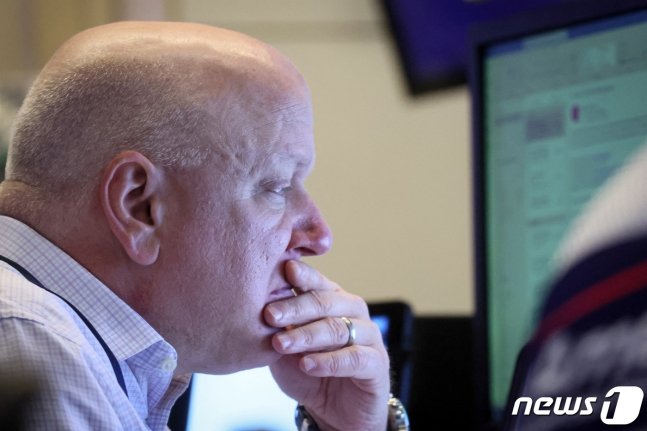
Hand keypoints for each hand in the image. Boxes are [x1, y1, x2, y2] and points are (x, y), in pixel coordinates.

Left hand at [264, 260, 390, 430]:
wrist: (333, 411)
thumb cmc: (309, 371)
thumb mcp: (286, 347)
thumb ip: (279, 327)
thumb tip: (259, 305)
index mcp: (333, 300)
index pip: (318, 283)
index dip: (303, 276)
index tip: (284, 270)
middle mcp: (354, 312)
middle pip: (326, 302)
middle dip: (296, 307)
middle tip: (269, 314)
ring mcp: (369, 336)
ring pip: (338, 328)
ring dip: (307, 335)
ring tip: (281, 343)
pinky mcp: (377, 364)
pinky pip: (354, 358)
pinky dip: (329, 361)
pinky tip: (307, 364)